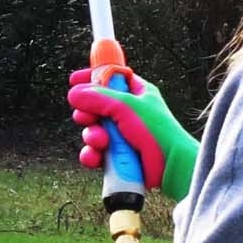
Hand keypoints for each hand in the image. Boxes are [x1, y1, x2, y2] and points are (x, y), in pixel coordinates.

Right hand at [68, 67, 199, 202]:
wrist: (169, 166)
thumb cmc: (157, 132)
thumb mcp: (126, 106)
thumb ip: (97, 97)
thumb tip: (74, 93)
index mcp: (136, 93)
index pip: (110, 78)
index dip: (92, 77)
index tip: (74, 80)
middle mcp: (128, 112)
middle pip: (95, 106)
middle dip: (87, 113)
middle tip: (87, 117)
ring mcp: (121, 135)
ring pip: (92, 130)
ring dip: (91, 136)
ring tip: (101, 141)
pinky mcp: (116, 156)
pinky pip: (94, 152)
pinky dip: (91, 154)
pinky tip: (95, 156)